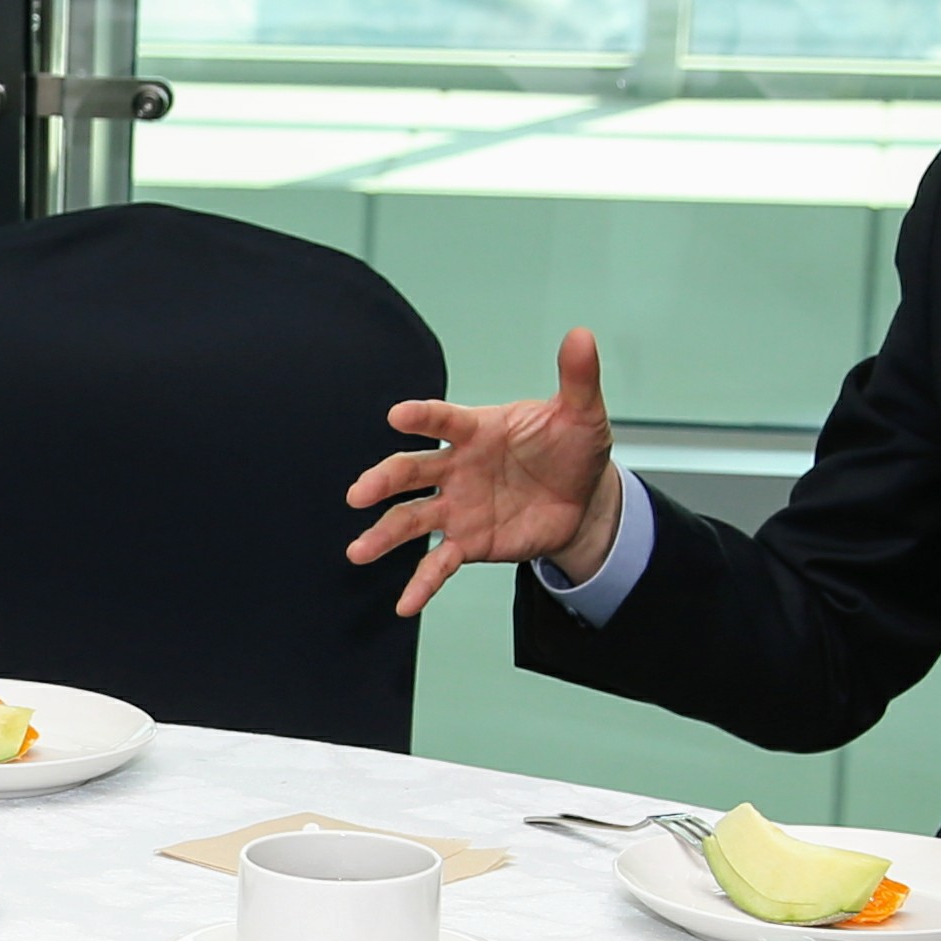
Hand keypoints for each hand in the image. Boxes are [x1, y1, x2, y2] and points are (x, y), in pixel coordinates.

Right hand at [344, 329, 621, 619]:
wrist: (582, 500)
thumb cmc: (571, 449)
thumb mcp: (582, 415)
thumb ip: (576, 378)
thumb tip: (582, 335)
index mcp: (477, 430)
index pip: (444, 420)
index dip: (422, 417)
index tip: (397, 415)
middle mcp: (456, 468)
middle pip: (411, 471)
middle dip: (384, 481)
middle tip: (360, 493)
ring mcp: (456, 507)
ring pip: (412, 519)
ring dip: (384, 535)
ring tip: (359, 551)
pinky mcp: (467, 542)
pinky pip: (439, 564)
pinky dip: (422, 585)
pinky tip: (404, 605)